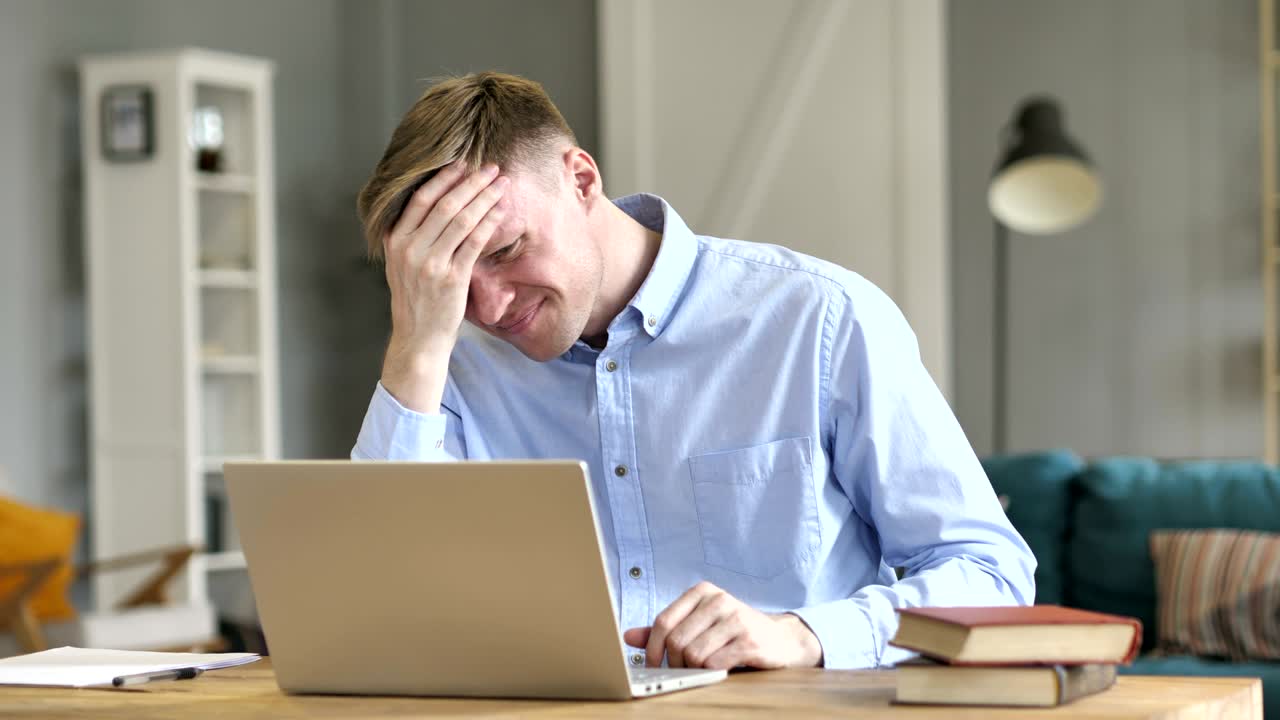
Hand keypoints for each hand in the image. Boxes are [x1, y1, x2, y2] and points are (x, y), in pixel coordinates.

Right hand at [380, 161, 508, 411]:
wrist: (418, 337)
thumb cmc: (415, 298)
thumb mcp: (401, 263)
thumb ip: (410, 235)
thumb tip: (433, 200)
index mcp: (395, 240)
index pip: (421, 199)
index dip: (444, 178)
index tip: (463, 163)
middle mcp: (410, 249)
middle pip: (445, 205)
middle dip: (471, 182)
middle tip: (491, 168)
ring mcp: (431, 264)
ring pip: (462, 220)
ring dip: (485, 198)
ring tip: (502, 184)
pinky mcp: (452, 279)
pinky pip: (474, 242)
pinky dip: (489, 223)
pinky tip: (501, 211)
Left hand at [622, 582, 822, 669]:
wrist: (781, 640)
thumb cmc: (734, 632)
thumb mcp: (700, 624)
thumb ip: (666, 630)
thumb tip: (627, 637)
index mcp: (702, 592)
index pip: (663, 622)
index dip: (652, 649)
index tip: (652, 666)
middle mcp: (719, 600)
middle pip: (676, 640)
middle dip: (674, 663)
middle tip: (681, 672)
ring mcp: (736, 618)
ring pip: (694, 654)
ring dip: (693, 670)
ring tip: (701, 671)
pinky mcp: (749, 640)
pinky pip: (715, 663)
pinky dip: (711, 673)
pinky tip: (718, 671)